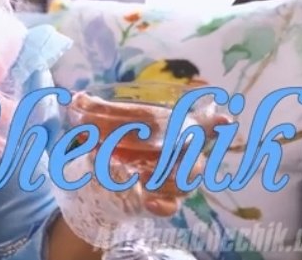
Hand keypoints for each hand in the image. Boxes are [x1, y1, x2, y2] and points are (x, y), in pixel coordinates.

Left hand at [74, 92, 231, 216]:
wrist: (100, 177)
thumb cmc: (113, 142)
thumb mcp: (101, 125)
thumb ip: (93, 111)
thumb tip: (76, 97)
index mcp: (171, 129)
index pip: (202, 125)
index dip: (215, 124)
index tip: (225, 120)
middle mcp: (179, 154)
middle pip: (197, 154)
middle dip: (188, 151)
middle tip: (173, 145)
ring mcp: (173, 178)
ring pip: (189, 179)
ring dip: (170, 176)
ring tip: (143, 173)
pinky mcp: (162, 200)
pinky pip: (172, 205)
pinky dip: (162, 202)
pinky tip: (148, 198)